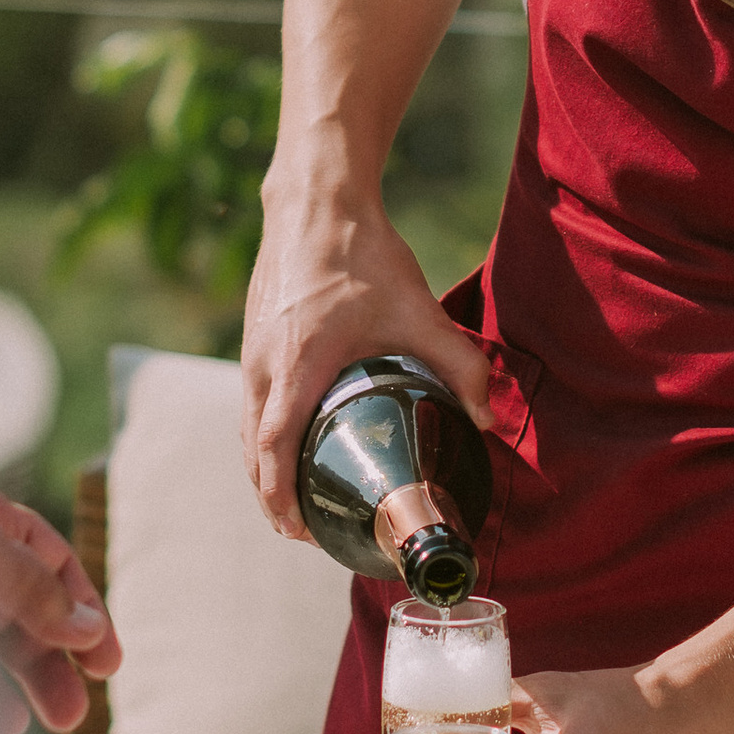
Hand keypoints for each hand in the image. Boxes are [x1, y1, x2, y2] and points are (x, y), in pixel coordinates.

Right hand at [240, 184, 490, 537]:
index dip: (281, 500)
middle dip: (273, 500)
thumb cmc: (361, 255)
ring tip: (295, 503)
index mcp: (295, 368)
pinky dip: (261, 438)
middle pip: (251, 454)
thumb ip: (461, 366)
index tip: (299, 531)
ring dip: (264, 472)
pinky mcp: (253, 340)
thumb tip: (488, 420)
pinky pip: (249, 405)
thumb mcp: (420, 312)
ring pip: (245, 431)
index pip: (273, 452)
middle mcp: (261, 367)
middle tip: (305, 532)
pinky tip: (289, 444)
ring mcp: (250, 354)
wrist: (316, 201)